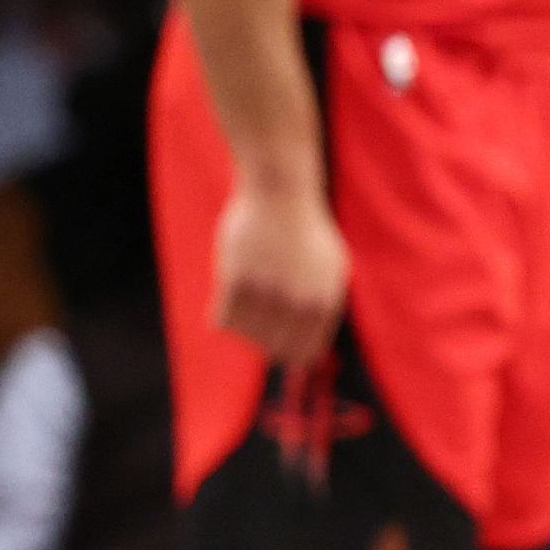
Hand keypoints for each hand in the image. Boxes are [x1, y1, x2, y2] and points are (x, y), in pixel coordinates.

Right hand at [209, 174, 346, 361]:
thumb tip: (306, 357)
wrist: (280, 192)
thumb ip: (320, 310)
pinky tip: (230, 288)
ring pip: (244, 336)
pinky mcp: (238, 280)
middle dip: (261, 338)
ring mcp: (269, 293)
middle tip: (256, 313)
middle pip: (272, 350)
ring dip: (241, 320)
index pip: (304, 354)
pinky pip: (221, 320)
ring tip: (246, 290)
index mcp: (325, 304)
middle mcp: (300, 304)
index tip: (274, 342)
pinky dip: (220, 313)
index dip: (287, 352)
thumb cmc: (304, 230)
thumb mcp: (329, 270)